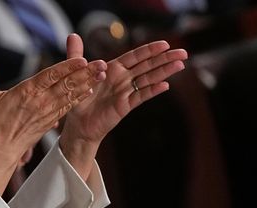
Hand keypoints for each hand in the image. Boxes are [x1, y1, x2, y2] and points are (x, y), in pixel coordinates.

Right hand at [0, 55, 106, 193]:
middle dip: (85, 73)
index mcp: (26, 92)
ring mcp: (46, 112)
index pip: (50, 76)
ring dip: (87, 83)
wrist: (0, 150)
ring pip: (70, 94)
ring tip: (102, 73)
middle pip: (66, 84)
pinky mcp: (49, 121)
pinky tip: (90, 90)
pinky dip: (79, 97)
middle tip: (102, 63)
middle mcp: (40, 102)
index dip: (66, 68)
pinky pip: (67, 107)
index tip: (81, 59)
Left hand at [62, 35, 187, 150]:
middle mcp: (123, 79)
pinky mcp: (125, 106)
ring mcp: (126, 92)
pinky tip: (165, 85)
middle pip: (148, 66)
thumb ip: (76, 54)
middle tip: (183, 52)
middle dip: (165, 58)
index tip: (165, 44)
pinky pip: (140, 96)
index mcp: (114, 69)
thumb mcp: (75, 73)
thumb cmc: (78, 98)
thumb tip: (72, 34)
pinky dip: (152, 91)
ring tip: (180, 65)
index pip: (135, 56)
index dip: (149, 50)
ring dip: (164, 72)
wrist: (78, 124)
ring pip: (148, 79)